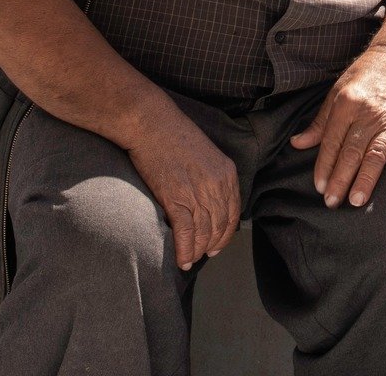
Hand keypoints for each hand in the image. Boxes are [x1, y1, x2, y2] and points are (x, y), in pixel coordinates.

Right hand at [121, 98, 240, 269]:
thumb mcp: (206, 154)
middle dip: (212, 245)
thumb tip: (208, 201)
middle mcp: (217, 185)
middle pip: (220, 226)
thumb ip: (212, 178)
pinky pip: (185, 233)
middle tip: (203, 255)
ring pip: (204, 233)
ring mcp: (197, 193)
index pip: (234, 213)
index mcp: (227, 173)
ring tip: (190, 261)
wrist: (151, 124)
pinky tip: (182, 260)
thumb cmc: (173, 134)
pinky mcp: (176, 199)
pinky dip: (184, 250)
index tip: (218, 244)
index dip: (226, 233)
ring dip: (197, 252)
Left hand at [290, 45, 385, 207]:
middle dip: (341, 179)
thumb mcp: (336, 92)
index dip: (324, 166)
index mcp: (346, 104)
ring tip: (357, 200)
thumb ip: (320, 122)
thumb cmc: (364, 77)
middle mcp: (368, 113)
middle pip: (352, 151)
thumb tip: (298, 144)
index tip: (319, 187)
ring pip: (376, 153)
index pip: (332, 141)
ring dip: (366, 178)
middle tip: (332, 202)